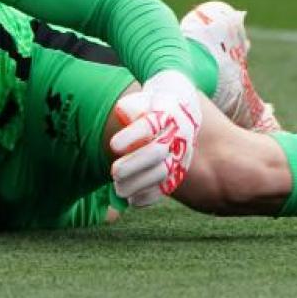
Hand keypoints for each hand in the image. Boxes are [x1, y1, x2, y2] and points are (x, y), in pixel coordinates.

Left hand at [109, 70, 201, 206]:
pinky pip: (168, 186)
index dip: (132, 136)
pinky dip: (150, 196)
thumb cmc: (155, 100)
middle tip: (113, 172)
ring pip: (163, 173)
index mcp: (168, 112)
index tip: (112, 145)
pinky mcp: (180, 169)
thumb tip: (122, 112)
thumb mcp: (146, 96)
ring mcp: (181, 153)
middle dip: (134, 164)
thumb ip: (133, 105)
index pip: (150, 125)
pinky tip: (132, 201)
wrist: (184, 104)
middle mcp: (178, 134)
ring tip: (118, 189)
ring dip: (139, 183)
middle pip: (158, 152)